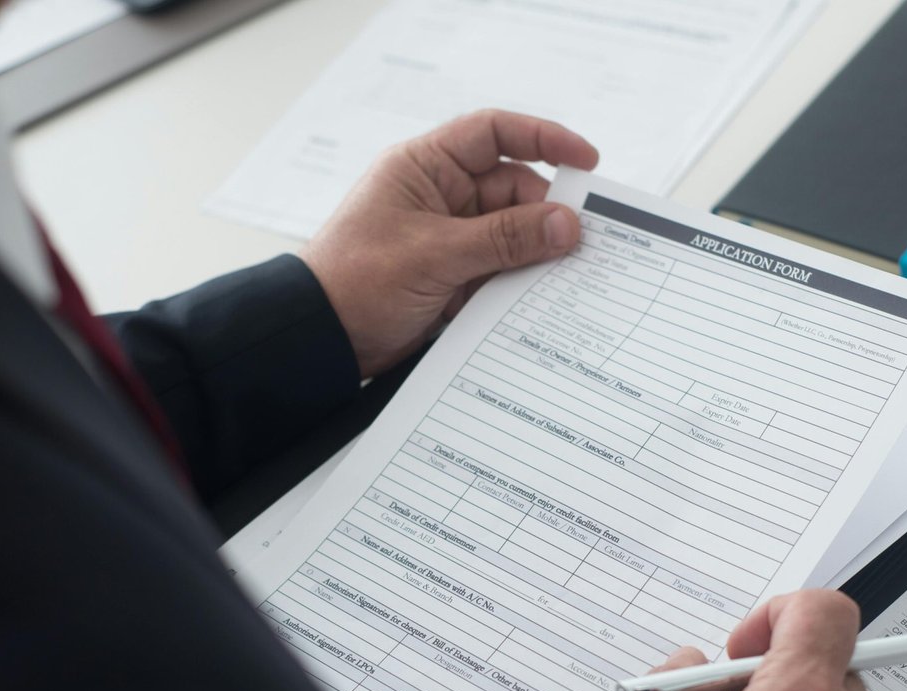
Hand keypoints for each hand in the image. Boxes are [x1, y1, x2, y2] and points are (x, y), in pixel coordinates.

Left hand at [299, 110, 597, 378]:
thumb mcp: (435, 255)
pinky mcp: (454, 278)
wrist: (320, 340)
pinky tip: (545, 298)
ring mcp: (449, 239)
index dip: (543, 139)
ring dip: (537, 253)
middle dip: (546, 214)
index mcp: (425, 167)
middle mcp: (440, 197)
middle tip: (580, 242)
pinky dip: (522, 283)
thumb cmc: (356, 282)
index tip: (586, 161)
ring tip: (570, 273)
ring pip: (512, 235)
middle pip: (514, 191)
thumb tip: (566, 225)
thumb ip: (504, 239)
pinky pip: (501, 271)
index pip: (493, 134)